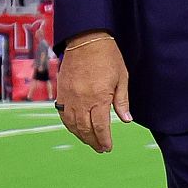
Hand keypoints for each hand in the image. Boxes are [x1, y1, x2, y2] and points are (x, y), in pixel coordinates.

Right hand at [56, 31, 132, 153]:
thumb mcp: (121, 78)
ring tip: (89, 141)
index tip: (108, 147)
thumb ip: (122, 101)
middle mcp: (82, 100)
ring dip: (81, 136)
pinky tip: (75, 128)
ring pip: (72, 124)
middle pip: (85, 129)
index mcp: (99, 98)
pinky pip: (62, 114)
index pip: (101, 127)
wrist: (85, 39)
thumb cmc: (107, 56)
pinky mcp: (61, 92)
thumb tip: (126, 120)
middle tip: (100, 148)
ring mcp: (69, 97)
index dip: (104, 140)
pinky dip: (68, 124)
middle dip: (93, 142)